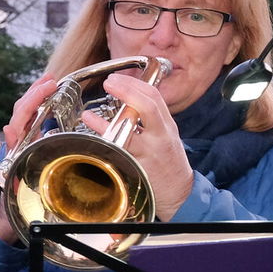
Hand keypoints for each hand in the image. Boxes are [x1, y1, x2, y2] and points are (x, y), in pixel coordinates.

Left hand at [0, 74, 58, 243]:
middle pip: (22, 110)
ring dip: (38, 97)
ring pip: (27, 115)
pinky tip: (51, 103)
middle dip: (36, 92)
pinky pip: (33, 124)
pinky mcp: (29, 148)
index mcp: (15, 149)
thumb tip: (8, 133)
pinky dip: (41, 110)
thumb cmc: (12, 205)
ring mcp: (22, 145)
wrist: (6, 218)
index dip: (33, 99)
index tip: (50, 86)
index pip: (21, 117)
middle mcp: (17, 144)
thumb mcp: (12, 187)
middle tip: (52, 79)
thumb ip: (12, 163)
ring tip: (51, 82)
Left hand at [78, 72, 193, 220]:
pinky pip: (119, 152)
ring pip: (130, 130)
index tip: (116, 77)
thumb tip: (129, 98)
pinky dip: (104, 138)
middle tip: (108, 82)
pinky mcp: (139, 169)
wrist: (181, 194)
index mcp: (167, 126)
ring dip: (108, 119)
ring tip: (91, 110)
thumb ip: (150, 120)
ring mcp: (150, 153)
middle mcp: (161, 136)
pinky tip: (92, 130)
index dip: (135, 84)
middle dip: (127, 90)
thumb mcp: (165, 137)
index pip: (155, 97)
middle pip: (148, 106)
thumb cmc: (169, 164)